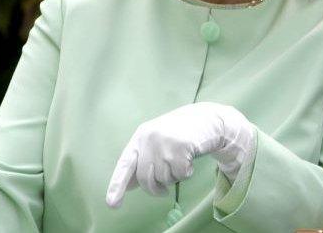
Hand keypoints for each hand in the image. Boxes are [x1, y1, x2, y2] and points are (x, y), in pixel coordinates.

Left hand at [105, 102, 255, 207]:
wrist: (209, 118)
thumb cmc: (182, 132)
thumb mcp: (158, 142)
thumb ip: (144, 160)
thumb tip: (130, 185)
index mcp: (140, 137)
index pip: (125, 164)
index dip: (117, 185)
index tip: (112, 204)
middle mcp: (149, 139)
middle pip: (145, 177)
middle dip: (154, 189)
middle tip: (163, 192)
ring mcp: (165, 143)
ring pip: (164, 178)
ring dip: (174, 177)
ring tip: (181, 162)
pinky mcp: (181, 147)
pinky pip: (180, 175)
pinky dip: (187, 173)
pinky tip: (190, 160)